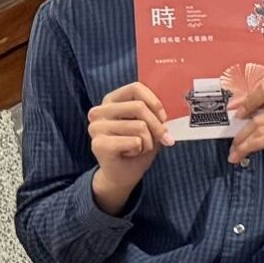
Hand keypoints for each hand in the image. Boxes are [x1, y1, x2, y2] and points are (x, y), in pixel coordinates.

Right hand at [87, 80, 170, 211]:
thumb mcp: (149, 126)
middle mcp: (99, 111)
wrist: (122, 174)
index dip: (154, 102)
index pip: (135, 88)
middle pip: (139, 107)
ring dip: (148, 142)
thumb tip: (167, 113)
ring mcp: (96, 127)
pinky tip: (129, 153)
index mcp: (111, 101)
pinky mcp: (98, 144)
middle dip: (157, 126)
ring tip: (138, 148)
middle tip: (162, 138)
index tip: (164, 117)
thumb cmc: (137, 146)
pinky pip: (134, 141)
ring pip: (139, 126)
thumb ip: (154, 114)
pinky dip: (140, 150)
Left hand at [226, 79, 263, 183]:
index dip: (247, 100)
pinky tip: (244, 155)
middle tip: (233, 145)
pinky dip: (252, 147)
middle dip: (241, 133)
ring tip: (235, 153)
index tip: (236, 114)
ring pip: (262, 129)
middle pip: (260, 116)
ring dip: (244, 143)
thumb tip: (243, 121)